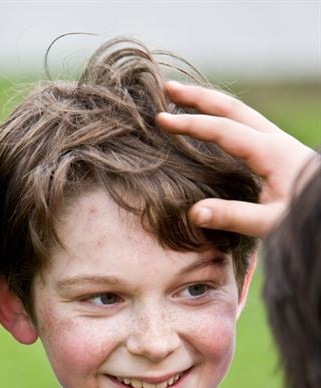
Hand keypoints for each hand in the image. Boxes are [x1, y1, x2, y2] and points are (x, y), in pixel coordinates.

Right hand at [157, 81, 316, 236]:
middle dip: (198, 97)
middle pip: (231, 108)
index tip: (162, 120)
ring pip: (239, 111)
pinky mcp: (278, 149)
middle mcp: (273, 139)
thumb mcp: (270, 223)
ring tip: (182, 97)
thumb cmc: (303, 215)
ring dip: (209, 102)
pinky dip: (221, 115)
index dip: (190, 124)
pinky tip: (211, 121)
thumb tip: (194, 214)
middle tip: (167, 88)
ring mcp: (276, 141)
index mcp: (270, 152)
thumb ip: (233, 217)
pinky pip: (245, 122)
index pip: (223, 130)